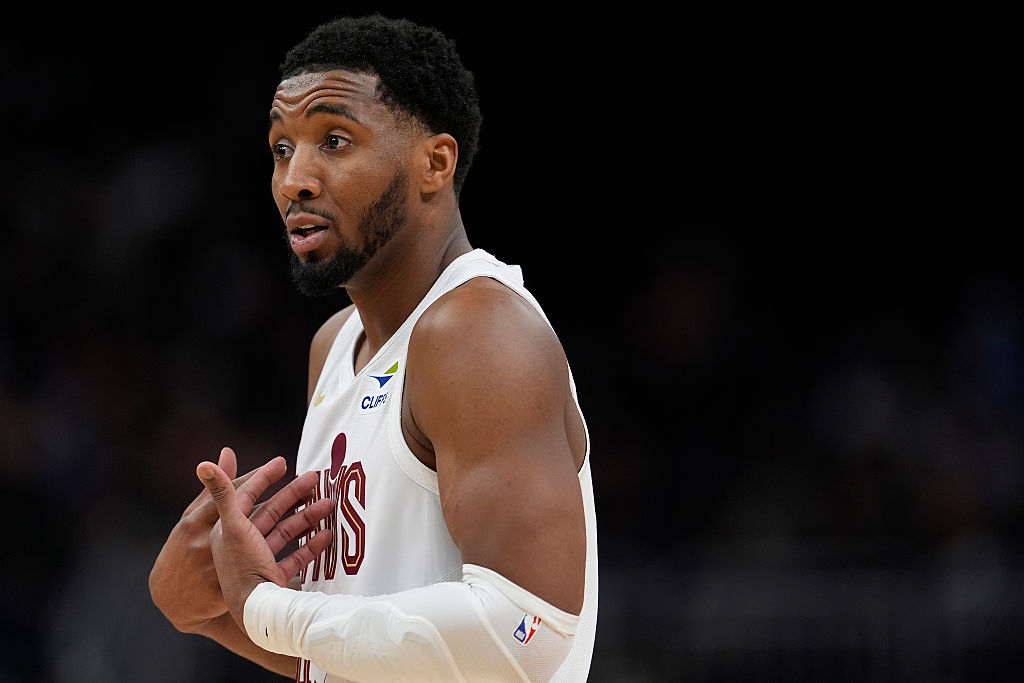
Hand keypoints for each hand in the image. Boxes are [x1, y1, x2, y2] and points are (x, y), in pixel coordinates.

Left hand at [148, 448, 322, 632]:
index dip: (264, 477)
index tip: (283, 462)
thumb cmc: (240, 565)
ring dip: (308, 517)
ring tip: (330, 505)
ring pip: (287, 532)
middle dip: (295, 495)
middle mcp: (244, 543)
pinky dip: (311, 545)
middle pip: (272, 511)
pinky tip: (326, 535)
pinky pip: (296, 557)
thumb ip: (222, 494)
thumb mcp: (232, 525)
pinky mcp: (274, 577)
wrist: (254, 610)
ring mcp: (260, 561)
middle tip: (316, 478)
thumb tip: (203, 463)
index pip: (248, 495)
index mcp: (230, 529)